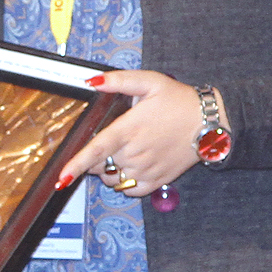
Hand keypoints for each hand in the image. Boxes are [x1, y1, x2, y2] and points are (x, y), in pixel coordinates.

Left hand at [57, 71, 202, 195]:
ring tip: (125, 151)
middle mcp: (135, 153)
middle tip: (113, 140)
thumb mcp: (149, 81)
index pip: (96, 150)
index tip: (61, 178)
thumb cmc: (179, 100)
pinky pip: (130, 191)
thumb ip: (118, 81)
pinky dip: (125, 183)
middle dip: (96, 157)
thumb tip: (92, 81)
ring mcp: (146, 170)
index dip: (76, 165)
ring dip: (110, 170)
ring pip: (113, 179)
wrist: (210, 122)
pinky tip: (133, 166)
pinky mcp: (157, 181)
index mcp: (129, 129)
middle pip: (100, 165)